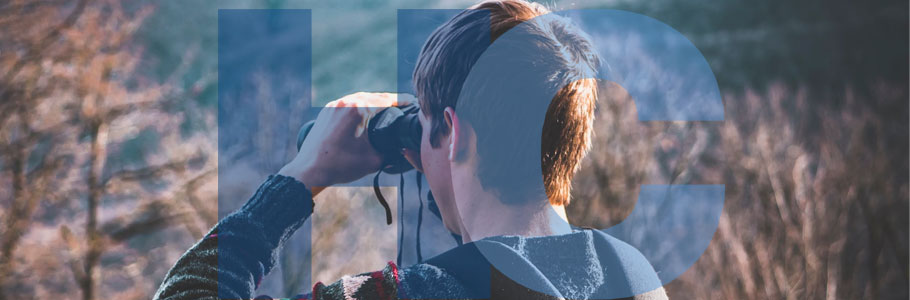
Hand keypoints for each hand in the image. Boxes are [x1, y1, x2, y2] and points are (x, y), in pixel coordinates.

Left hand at [279, 92, 404, 190]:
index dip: (401, 100)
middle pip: (373, 96)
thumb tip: (401, 148)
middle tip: (403, 103)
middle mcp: (345, 102)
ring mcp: (334, 106)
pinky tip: (367, 113)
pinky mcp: (326, 112)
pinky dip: (360, 106)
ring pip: (359, 98)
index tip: (412, 101)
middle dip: (389, 99)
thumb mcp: (373, 160)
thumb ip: (391, 152)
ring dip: (374, 102)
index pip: (386, 100)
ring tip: (387, 107)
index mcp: (358, 109)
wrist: (309, 170)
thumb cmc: (340, 165)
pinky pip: (348, 105)